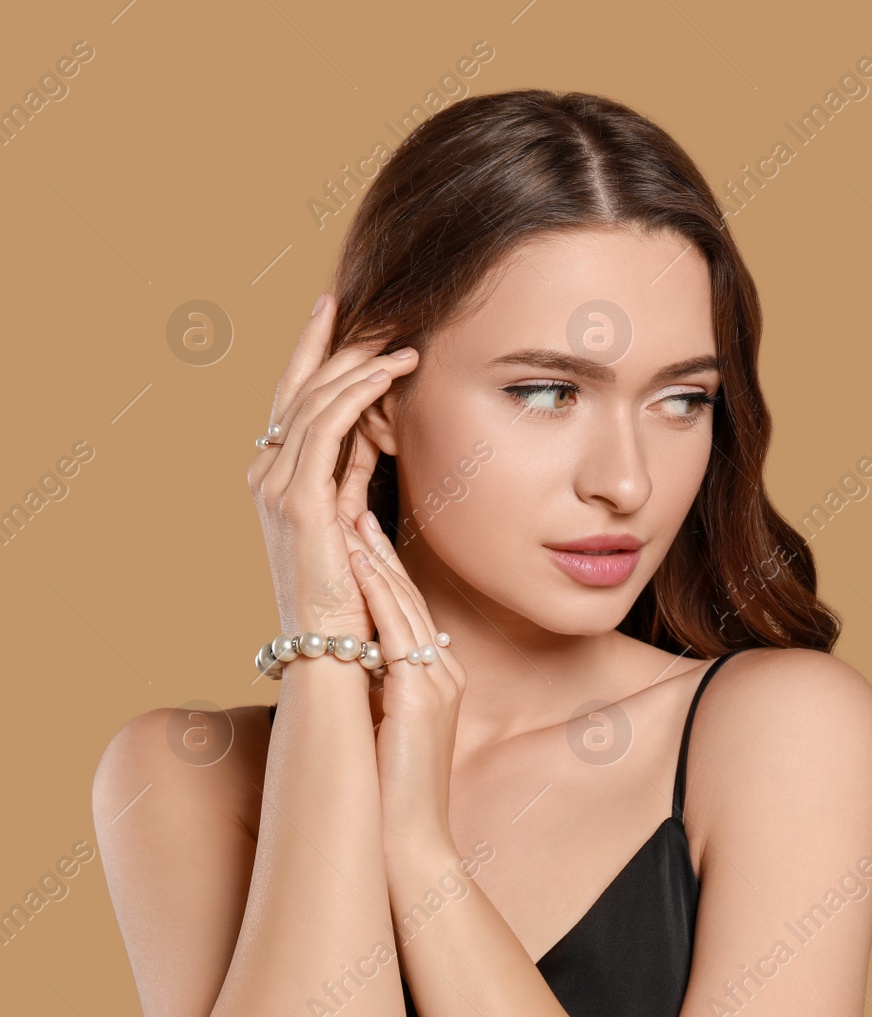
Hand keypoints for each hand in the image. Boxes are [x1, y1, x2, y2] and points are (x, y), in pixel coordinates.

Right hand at [246, 293, 419, 637]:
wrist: (331, 649)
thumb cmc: (349, 594)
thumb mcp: (350, 519)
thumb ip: (352, 475)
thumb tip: (374, 434)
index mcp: (276, 477)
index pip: (294, 400)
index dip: (314, 353)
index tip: (340, 313)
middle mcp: (266, 474)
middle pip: (298, 388)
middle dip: (332, 342)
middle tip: (373, 308)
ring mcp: (276, 486)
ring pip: (315, 400)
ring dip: (359, 363)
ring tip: (401, 340)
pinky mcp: (298, 500)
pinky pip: (326, 426)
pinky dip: (357, 393)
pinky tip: (388, 373)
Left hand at [350, 509, 466, 860]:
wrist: (408, 845)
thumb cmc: (391, 798)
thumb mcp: (386, 731)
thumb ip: (378, 693)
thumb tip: (353, 667)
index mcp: (436, 680)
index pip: (406, 611)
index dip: (381, 567)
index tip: (356, 529)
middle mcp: (443, 672)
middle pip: (407, 596)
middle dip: (377, 547)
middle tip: (351, 499)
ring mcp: (437, 681)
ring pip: (403, 604)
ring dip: (373, 556)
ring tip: (347, 512)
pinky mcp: (422, 694)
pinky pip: (397, 630)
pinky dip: (375, 590)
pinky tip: (354, 560)